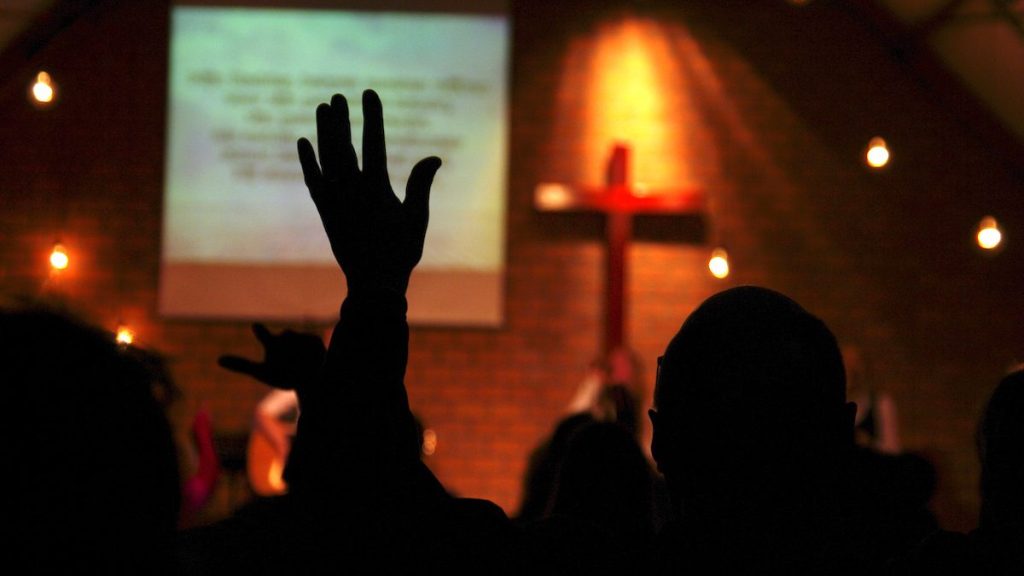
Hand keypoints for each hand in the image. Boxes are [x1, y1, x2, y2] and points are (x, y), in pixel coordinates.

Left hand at [218, 323, 325, 390]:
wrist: (307, 382)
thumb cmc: (283, 376)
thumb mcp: (262, 373)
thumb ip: (241, 365)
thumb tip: (218, 359)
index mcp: (272, 344)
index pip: (265, 337)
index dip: (261, 332)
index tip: (255, 326)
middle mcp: (286, 337)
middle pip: (285, 342)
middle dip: (286, 353)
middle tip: (289, 367)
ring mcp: (302, 338)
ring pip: (298, 344)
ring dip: (297, 356)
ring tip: (299, 368)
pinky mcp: (315, 340)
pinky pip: (310, 347)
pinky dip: (310, 357)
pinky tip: (310, 363)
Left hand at [297, 90, 441, 295]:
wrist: (373, 283)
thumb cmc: (401, 252)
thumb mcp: (417, 218)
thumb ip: (421, 185)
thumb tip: (433, 158)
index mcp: (377, 190)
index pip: (374, 143)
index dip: (372, 116)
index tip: (369, 94)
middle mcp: (351, 191)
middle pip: (343, 145)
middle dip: (341, 119)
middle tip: (339, 96)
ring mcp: (334, 201)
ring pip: (326, 158)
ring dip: (324, 132)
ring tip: (323, 108)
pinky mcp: (325, 212)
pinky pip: (312, 180)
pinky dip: (308, 161)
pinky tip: (304, 142)